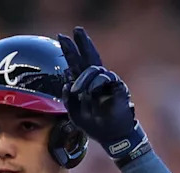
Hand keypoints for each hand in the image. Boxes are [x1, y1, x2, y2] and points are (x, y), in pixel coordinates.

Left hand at [57, 26, 149, 165]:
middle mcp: (96, 80)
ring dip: (83, 80)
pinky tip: (91, 92)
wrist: (111, 135)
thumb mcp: (75, 114)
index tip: (62, 37)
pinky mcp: (117, 85)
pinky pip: (105, 78)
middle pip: (88, 57)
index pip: (76, 64)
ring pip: (93, 69)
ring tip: (79, 92)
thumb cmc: (94, 125)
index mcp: (85, 85)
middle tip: (76, 30)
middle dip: (82, 43)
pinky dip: (95, 85)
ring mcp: (107, 82)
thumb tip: (67, 84)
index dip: (70, 51)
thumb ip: (68, 100)